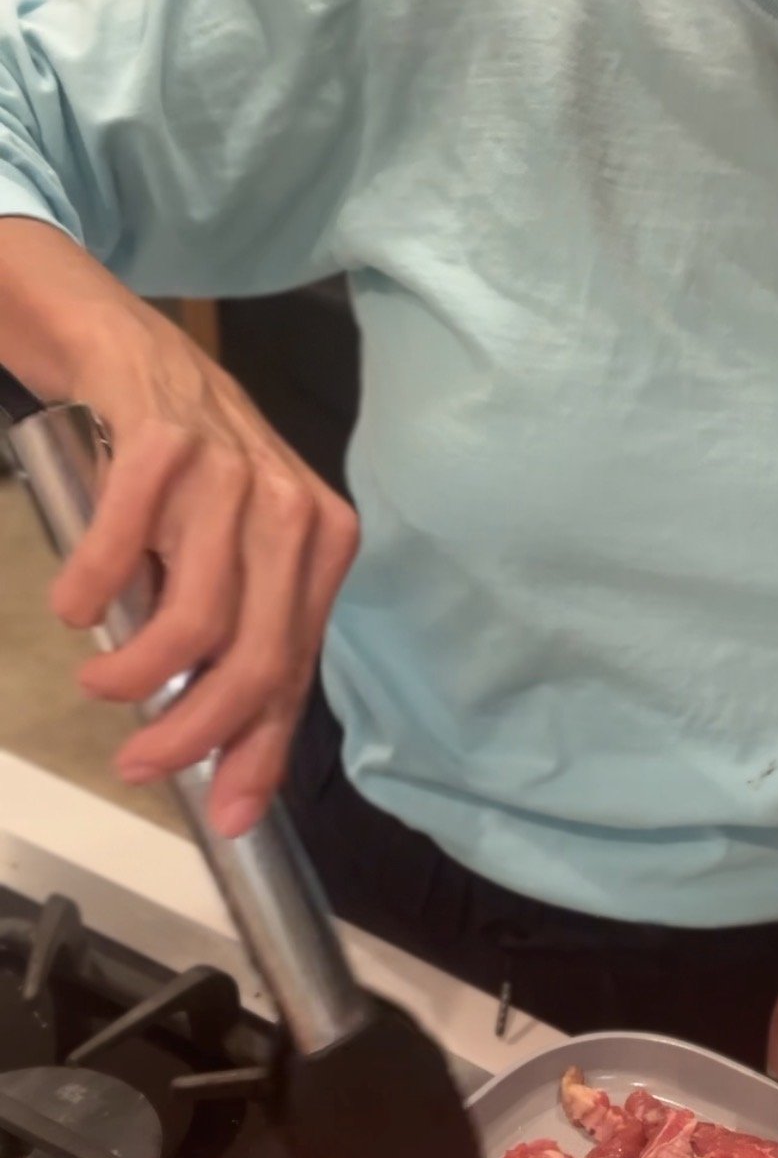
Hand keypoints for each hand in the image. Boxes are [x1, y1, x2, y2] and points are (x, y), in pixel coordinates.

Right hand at [49, 302, 357, 837]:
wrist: (120, 343)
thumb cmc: (176, 464)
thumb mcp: (224, 548)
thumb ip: (234, 632)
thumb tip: (222, 750)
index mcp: (320, 543)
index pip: (295, 668)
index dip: (259, 751)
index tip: (227, 813)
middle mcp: (292, 509)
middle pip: (256, 658)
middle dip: (193, 732)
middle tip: (137, 762)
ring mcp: (232, 472)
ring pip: (195, 619)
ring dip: (133, 673)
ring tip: (98, 680)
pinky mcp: (167, 441)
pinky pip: (124, 551)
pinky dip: (91, 594)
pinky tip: (76, 606)